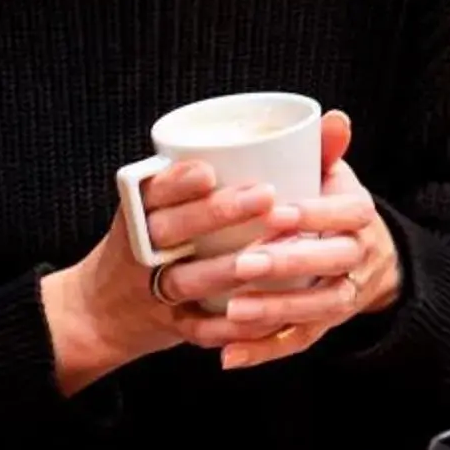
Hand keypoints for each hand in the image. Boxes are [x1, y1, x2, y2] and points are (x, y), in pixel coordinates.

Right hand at [39, 112, 394, 391]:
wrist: (112, 304)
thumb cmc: (174, 228)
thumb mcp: (187, 193)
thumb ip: (255, 156)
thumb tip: (337, 120)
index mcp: (142, 206)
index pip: (152, 188)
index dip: (179, 181)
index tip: (211, 170)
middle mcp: (141, 245)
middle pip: (167, 230)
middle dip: (214, 214)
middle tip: (266, 198)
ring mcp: (153, 288)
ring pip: (183, 280)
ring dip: (222, 270)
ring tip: (264, 259)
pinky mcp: (171, 324)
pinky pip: (198, 329)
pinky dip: (230, 326)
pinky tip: (265, 318)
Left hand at [192, 111, 401, 370]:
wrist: (372, 260)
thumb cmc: (336, 210)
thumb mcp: (337, 177)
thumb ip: (327, 151)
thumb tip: (332, 118)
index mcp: (360, 217)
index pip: (344, 214)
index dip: (313, 214)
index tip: (276, 212)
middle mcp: (359, 259)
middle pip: (330, 264)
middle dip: (287, 265)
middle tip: (243, 263)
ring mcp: (344, 297)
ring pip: (316, 310)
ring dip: (275, 313)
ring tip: (233, 312)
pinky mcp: (326, 327)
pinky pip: (298, 343)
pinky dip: (264, 352)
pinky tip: (228, 355)